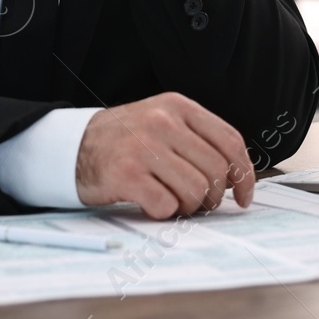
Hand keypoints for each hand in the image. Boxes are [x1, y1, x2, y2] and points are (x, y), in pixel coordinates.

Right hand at [75, 93, 255, 218]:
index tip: (244, 195)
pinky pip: (167, 205)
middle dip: (212, 196)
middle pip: (216, 171)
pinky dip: (163, 212)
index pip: (230, 141)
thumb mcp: (163, 122)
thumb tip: (236, 177)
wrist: (73, 146)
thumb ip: (198, 140)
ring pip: (196, 191)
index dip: (244, 174)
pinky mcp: (126, 174)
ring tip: (170, 200)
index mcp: (178, 106)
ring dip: (188, 206)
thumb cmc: (126, 141)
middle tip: (197, 202)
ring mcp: (143, 147)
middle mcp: (162, 122)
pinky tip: (150, 202)